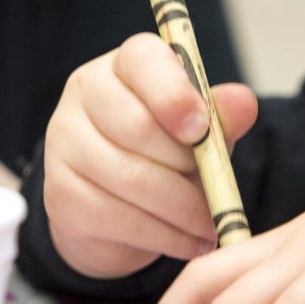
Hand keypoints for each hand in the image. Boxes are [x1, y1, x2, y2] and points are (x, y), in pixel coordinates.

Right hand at [42, 33, 260, 279]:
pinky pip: (118, 217)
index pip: (143, 61)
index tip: (201, 129)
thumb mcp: (200, 131)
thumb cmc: (165, 153)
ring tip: (212, 226)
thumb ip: (220, 116)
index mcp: (124, 65)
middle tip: (219, 193)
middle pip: (138, 126)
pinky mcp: (61, 193)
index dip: (174, 94)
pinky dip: (164, 236)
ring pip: (130, 177)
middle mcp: (85, 94)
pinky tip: (189, 243)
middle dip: (187, 166)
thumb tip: (243, 102)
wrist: (117, 208)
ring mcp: (64, 142)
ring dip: (182, 210)